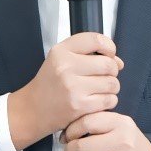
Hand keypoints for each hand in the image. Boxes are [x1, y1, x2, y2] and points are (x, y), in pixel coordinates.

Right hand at [8, 33, 123, 149]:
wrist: (32, 109)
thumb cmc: (49, 84)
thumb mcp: (60, 59)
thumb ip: (88, 54)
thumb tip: (118, 62)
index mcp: (61, 52)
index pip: (96, 40)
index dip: (109, 47)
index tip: (110, 54)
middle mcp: (66, 67)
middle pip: (109, 64)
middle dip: (112, 71)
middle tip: (104, 76)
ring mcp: (73, 87)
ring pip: (112, 83)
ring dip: (111, 88)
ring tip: (100, 90)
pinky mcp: (79, 106)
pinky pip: (109, 100)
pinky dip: (108, 101)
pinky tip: (98, 101)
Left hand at [61, 111, 150, 150]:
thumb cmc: (127, 142)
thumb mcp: (117, 124)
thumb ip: (96, 122)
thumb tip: (66, 134)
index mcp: (120, 123)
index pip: (86, 122)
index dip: (72, 130)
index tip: (68, 136)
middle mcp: (123, 141)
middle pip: (82, 146)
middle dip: (72, 150)